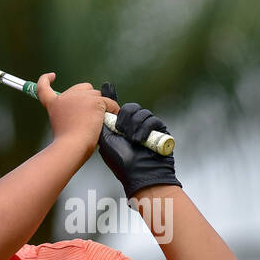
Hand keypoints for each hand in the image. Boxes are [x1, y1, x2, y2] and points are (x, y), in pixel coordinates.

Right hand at [36, 72, 119, 162]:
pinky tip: (109, 119)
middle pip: (82, 88)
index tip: (52, 76)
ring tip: (99, 121)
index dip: (46, 80)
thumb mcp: (62, 125)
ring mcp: (81, 97)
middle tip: (90, 114)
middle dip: (90, 97)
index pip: (44, 88)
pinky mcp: (95, 101)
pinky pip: (110, 102)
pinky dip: (112, 110)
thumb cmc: (68, 143)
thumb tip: (89, 111)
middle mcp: (66, 97)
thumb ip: (70, 114)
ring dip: (101, 105)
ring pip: (98, 94)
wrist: (71, 147)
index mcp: (54, 105)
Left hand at [96, 82, 180, 199]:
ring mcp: (147, 127)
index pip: (118, 109)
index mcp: (119, 128)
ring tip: (130, 138)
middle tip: (120, 128)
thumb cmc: (121, 161)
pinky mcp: (159, 130)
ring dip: (134, 124)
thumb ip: (104, 125)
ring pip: (141, 112)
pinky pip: (152, 120)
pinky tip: (139, 139)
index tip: (107, 86)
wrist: (140, 174)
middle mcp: (133, 125)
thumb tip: (99, 110)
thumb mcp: (106, 141)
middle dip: (125, 115)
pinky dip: (144, 128)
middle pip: (130, 107)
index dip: (112, 97)